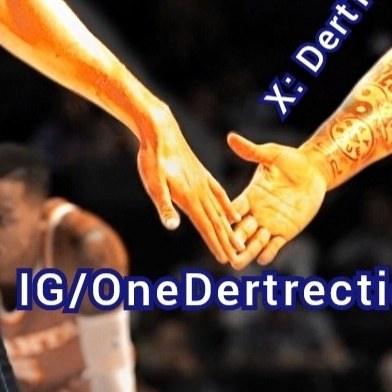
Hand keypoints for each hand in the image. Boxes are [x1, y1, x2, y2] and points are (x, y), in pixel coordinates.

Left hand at [137, 107, 241, 263]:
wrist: (161, 132)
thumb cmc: (152, 159)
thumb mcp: (153, 184)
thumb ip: (164, 206)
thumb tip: (172, 227)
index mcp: (190, 198)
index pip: (205, 226)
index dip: (215, 243)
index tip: (225, 259)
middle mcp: (201, 192)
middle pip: (216, 221)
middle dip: (227, 241)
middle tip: (239, 258)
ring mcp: (203, 183)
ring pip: (220, 210)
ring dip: (229, 228)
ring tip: (239, 242)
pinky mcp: (202, 175)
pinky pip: (219, 194)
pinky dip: (227, 206)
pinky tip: (233, 215)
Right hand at [226, 133, 331, 267]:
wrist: (315, 171)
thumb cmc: (292, 160)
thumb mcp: (272, 155)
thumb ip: (252, 151)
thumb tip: (231, 137)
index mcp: (251, 195)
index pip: (233, 210)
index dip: (224, 219)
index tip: (212, 226)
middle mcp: (257, 212)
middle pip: (239, 231)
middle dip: (230, 241)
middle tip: (220, 252)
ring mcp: (271, 223)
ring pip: (254, 242)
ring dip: (245, 253)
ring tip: (236, 263)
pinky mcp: (286, 231)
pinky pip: (275, 245)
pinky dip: (268, 252)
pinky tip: (263, 258)